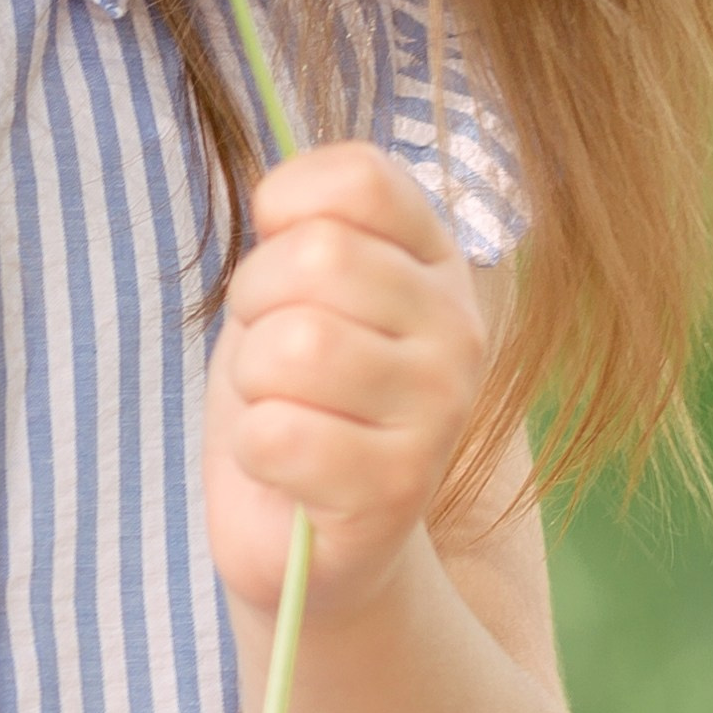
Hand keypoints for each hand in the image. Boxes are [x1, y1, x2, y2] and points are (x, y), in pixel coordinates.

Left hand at [203, 141, 488, 625]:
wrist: (306, 535)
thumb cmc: (294, 398)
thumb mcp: (292, 292)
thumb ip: (303, 229)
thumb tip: (277, 199)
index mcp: (435, 260)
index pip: (360, 177)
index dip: (285, 205)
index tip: (279, 261)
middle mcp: (459, 327)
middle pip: (315, 256)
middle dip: (253, 302)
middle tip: (268, 355)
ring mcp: (441, 409)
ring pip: (294, 346)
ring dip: (253, 382)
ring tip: (280, 409)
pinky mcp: (401, 488)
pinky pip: (279, 434)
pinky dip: (254, 450)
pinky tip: (285, 466)